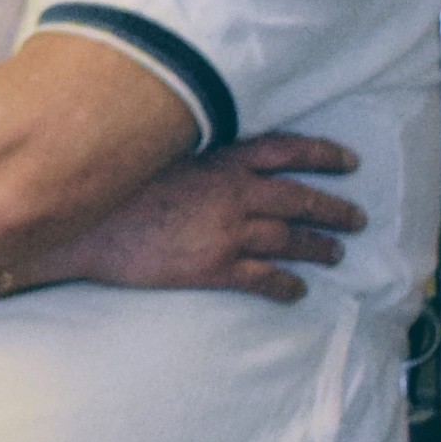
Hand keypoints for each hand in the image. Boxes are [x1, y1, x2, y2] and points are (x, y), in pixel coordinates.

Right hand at [42, 134, 363, 302]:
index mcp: (220, 160)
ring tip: (336, 254)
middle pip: (299, 199)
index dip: (323, 155)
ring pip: (289, 239)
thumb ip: (194, 154)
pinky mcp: (213, 267)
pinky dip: (287, 285)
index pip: (286, 150)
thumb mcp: (159, 154)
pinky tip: (298, 292)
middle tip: (357, 219)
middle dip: (333, 209)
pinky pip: (263, 278)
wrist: (83, 224)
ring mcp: (226, 231)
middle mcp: (233, 193)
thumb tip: (210, 149)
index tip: (348, 161)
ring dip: (318, 247)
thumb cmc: (113, 187)